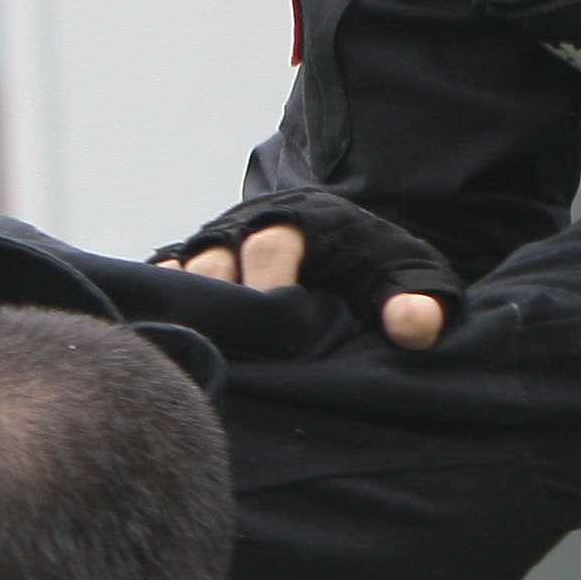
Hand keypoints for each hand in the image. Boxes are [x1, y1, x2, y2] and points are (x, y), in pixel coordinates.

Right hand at [160, 193, 452, 346]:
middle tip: (242, 354)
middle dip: (224, 305)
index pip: (272, 245)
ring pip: (181, 275)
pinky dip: (164, 313)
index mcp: (302, 221)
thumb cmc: (375, 269)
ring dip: (193, 314)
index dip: (271, 287)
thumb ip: (420, 302)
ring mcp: (211, 244)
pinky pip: (160, 285)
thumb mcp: (410, 280)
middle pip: (214, 260)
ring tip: (213, 359)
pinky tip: (178, 351)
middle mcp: (246, 225)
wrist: (339, 244)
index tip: (284, 327)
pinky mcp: (186, 265)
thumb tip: (413, 328)